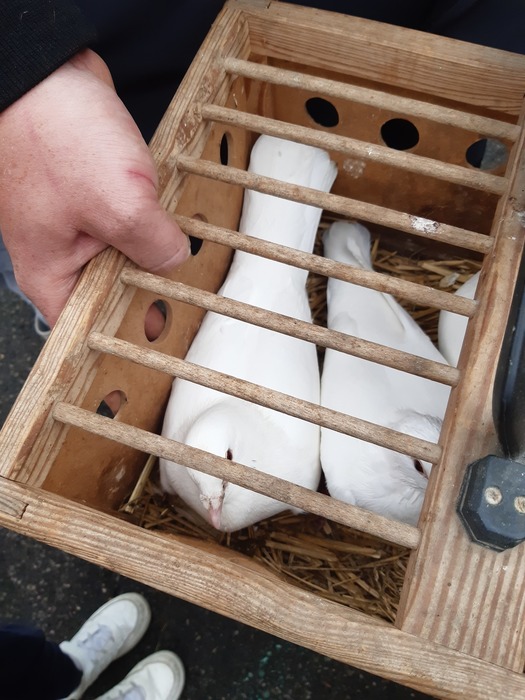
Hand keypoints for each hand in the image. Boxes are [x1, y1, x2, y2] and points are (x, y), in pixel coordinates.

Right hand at [0, 49, 188, 325]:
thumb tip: (175, 261)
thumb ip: (154, 245)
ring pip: (126, 251)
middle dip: (151, 285)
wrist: (41, 68)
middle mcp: (62, 255)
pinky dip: (150, 214)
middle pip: (115, 291)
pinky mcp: (93, 194)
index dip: (132, 331)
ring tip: (188, 248)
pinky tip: (173, 212)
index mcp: (51, 275)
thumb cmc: (51, 133)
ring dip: (155, 245)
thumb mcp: (118, 204)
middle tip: (193, 290)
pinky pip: (128, 216)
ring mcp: (77, 223)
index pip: (93, 328)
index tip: (171, 333)